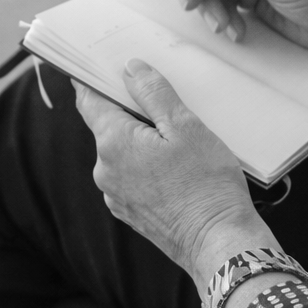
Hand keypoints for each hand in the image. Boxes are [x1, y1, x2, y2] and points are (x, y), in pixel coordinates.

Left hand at [72, 60, 272, 288]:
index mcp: (113, 142)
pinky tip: (176, 166)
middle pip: (108, 126)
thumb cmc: (206, 183)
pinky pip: (132, 176)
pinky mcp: (131, 212)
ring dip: (141, 140)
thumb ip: (154, 93)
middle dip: (129, 110)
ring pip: (122, 153)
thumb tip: (131, 69)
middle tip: (160, 98)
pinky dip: (147, 165)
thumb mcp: (185, 126)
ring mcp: (116, 195)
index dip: (91, 79)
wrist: (218, 242)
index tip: (95, 64)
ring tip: (177, 137)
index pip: (89, 101)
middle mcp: (105, 170)